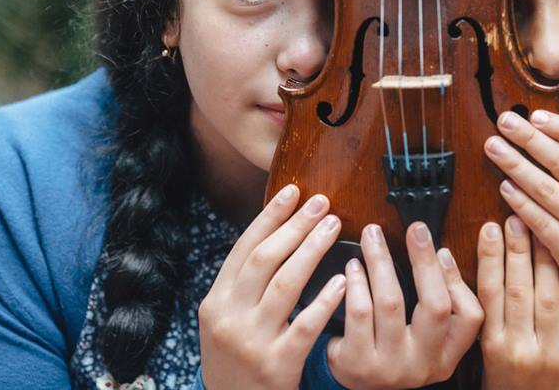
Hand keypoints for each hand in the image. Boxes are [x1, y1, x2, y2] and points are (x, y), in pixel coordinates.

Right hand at [198, 185, 345, 389]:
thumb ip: (244, 285)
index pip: (244, 248)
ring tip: (334, 227)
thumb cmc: (237, 359)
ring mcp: (251, 342)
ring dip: (312, 250)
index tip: (292, 191)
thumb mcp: (226, 320)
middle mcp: (228, 318)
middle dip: (295, 226)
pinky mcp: (276, 366)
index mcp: (215, 302)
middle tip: (322, 203)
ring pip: (285, 284)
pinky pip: (305, 326)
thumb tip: (278, 233)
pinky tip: (342, 280)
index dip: (269, 217)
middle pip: (265, 259)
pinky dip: (325, 300)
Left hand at [326, 222, 483, 388]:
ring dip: (382, 262)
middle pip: (435, 306)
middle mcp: (423, 365)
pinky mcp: (357, 362)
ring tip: (372, 239)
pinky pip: (359, 313)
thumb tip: (439, 254)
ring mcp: (390, 367)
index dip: (456, 279)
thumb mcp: (423, 335)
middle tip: (415, 230)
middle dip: (424, 260)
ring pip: (391, 302)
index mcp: (446, 356)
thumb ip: (437, 300)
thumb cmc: (389, 348)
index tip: (440, 247)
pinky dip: (357, 282)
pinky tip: (352, 267)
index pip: (470, 317)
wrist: (351, 384)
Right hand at [477, 216, 558, 389]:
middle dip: (516, 250)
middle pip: (517, 289)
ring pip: (546, 298)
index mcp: (492, 346)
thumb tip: (486, 268)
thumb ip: (489, 317)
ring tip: (542, 231)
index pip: (488, 292)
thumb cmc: (510, 385)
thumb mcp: (488, 356)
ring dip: (544, 261)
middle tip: (516, 219)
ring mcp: (550, 355)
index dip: (489, 258)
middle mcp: (518, 348)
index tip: (489, 229)